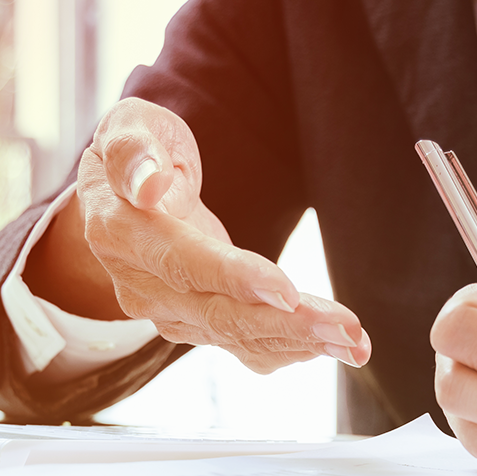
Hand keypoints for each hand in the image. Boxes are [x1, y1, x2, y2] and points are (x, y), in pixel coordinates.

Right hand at [30, 97, 370, 373]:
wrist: (128, 193)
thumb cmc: (143, 149)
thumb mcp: (129, 126)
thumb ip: (133, 150)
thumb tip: (148, 184)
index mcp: (121, 232)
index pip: (182, 262)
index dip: (234, 277)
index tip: (286, 290)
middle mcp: (141, 285)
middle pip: (219, 313)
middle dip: (286, 324)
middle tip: (344, 327)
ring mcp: (168, 312)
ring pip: (238, 336)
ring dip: (300, 342)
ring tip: (355, 342)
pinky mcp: (196, 324)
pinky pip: (245, 345)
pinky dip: (292, 349)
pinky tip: (335, 348)